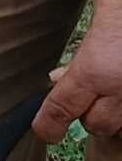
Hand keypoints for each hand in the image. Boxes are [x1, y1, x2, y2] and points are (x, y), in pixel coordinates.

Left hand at [33, 7, 121, 143]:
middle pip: (96, 125)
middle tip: (93, 94)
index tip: (46, 132)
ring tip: (117, 88)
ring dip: (117, 113)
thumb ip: (78, 61)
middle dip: (90, 114)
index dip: (49, 125)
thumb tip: (58, 80)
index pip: (61, 109)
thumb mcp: (97, 28)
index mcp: (95, 69)